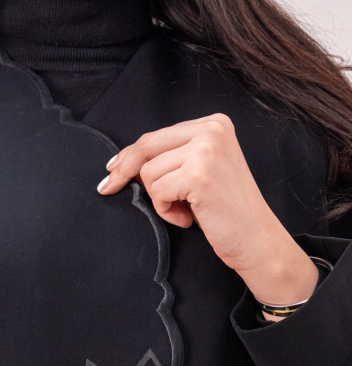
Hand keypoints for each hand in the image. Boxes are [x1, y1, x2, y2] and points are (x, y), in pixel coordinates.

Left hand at [98, 114, 318, 311]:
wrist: (257, 241)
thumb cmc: (227, 212)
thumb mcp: (201, 172)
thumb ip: (173, 158)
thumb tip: (124, 163)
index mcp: (214, 124)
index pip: (156, 135)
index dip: (129, 156)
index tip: (112, 170)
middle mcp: (212, 130)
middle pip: (146, 146)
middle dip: (124, 171)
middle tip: (108, 188)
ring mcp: (206, 150)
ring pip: (149, 172)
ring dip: (159, 199)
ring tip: (186, 211)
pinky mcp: (199, 174)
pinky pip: (157, 191)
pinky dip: (166, 210)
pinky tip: (189, 218)